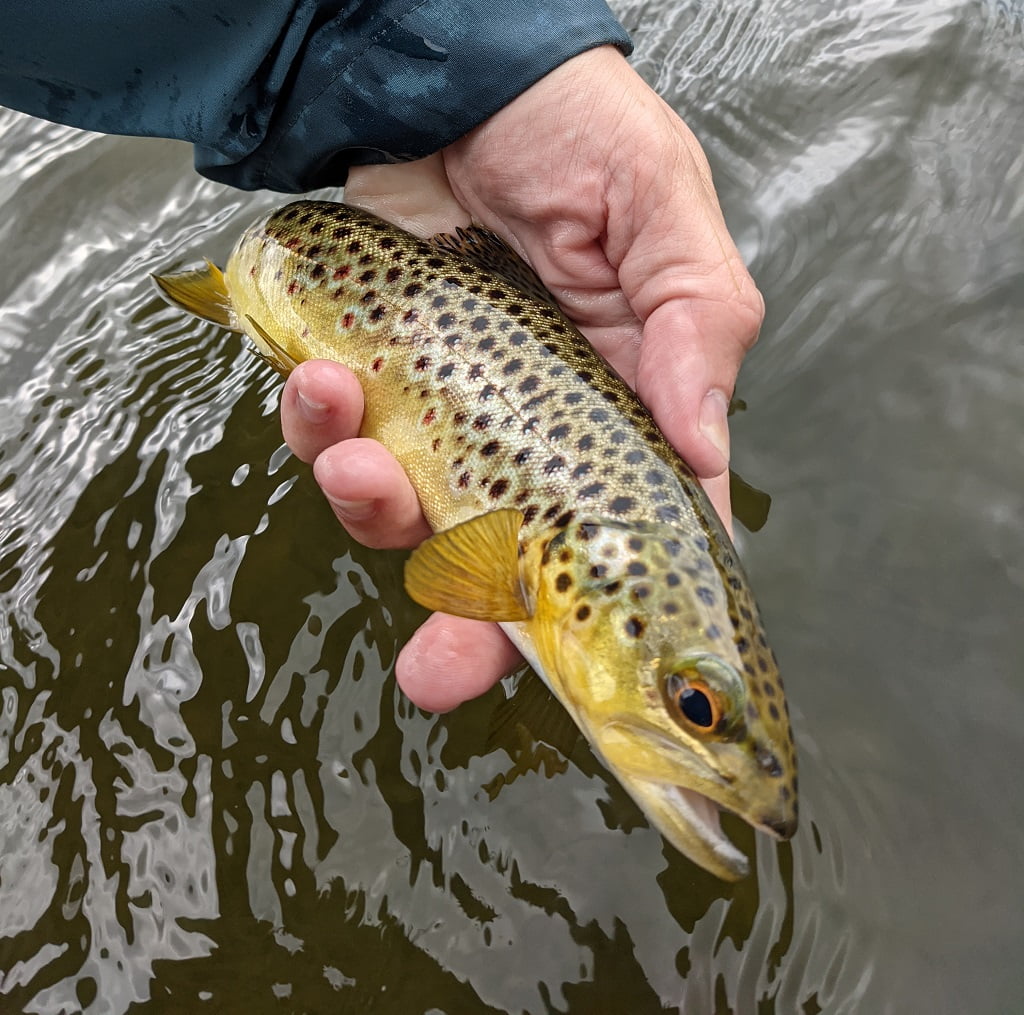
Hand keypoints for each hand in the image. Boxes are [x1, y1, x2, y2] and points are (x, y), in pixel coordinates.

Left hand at [281, 45, 763, 711]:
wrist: (449, 68)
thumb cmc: (577, 131)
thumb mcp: (661, 212)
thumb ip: (695, 327)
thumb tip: (707, 451)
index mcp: (616, 409)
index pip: (626, 531)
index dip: (607, 611)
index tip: (581, 678)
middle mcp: (528, 431)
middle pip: (506, 562)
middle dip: (468, 630)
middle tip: (437, 675)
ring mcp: (442, 412)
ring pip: (405, 512)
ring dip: (372, 509)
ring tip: (359, 458)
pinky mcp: (369, 379)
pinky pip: (329, 440)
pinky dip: (314, 432)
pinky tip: (322, 383)